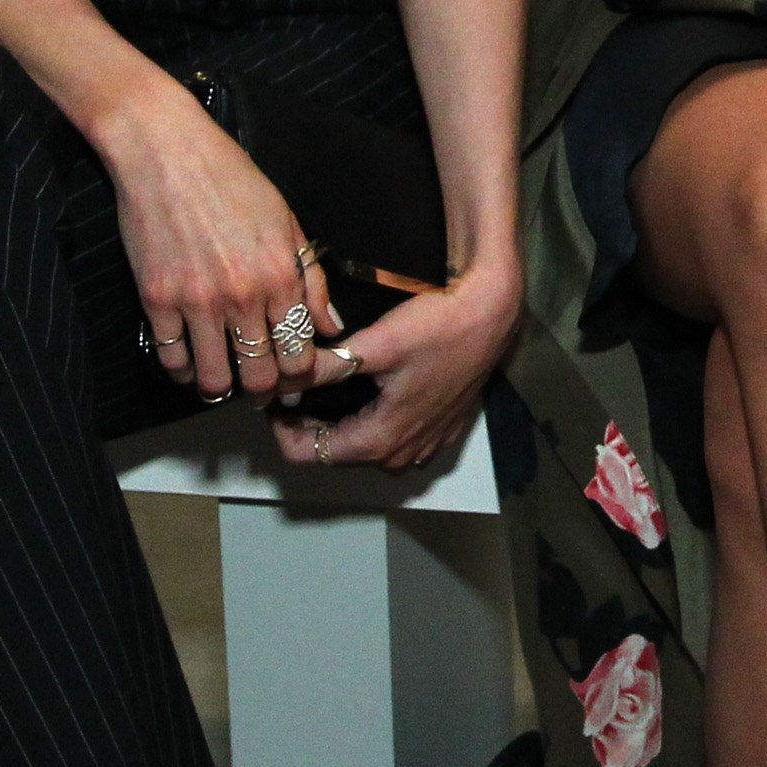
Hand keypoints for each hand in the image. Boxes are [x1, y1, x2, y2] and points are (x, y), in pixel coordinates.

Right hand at [95, 74, 334, 407]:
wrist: (168, 152)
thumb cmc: (232, 179)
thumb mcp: (287, 222)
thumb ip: (312, 279)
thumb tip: (330, 326)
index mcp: (281, 275)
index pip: (300, 355)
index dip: (299, 376)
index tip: (291, 376)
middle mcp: (242, 295)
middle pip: (259, 377)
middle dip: (262, 390)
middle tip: (257, 385)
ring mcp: (197, 301)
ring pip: (213, 379)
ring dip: (219, 386)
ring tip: (222, 378)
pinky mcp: (157, 300)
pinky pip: (171, 358)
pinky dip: (181, 368)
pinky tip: (189, 358)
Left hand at [283, 261, 523, 473]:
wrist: (493, 312)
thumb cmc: (437, 325)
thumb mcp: (376, 345)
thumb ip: (325, 368)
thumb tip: (281, 382)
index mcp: (380, 440)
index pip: (308, 454)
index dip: (281, 428)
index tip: (273, 397)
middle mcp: (402, 454)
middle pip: (336, 452)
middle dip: (309, 424)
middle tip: (293, 386)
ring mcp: (425, 445)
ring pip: (364, 447)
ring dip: (339, 423)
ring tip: (323, 386)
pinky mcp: (442, 429)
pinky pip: (394, 438)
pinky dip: (371, 421)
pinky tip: (367, 389)